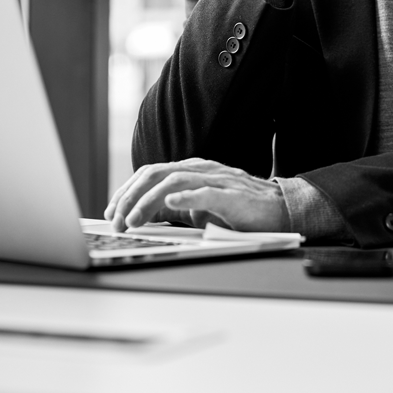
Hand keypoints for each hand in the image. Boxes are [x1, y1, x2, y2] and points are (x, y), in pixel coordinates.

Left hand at [103, 158, 289, 232]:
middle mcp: (201, 170)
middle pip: (156, 174)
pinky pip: (206, 192)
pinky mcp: (233, 195)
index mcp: (191, 170)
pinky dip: (187, 197)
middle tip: (116, 221)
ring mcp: (217, 180)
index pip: (149, 173)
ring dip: (149, 202)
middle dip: (130, 197)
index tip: (111, 213)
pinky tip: (171, 204)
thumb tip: (141, 215)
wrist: (281, 209)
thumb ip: (173, 207)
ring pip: (174, 181)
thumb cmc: (240, 209)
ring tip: (134, 219)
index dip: (126, 192)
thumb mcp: (199, 209)